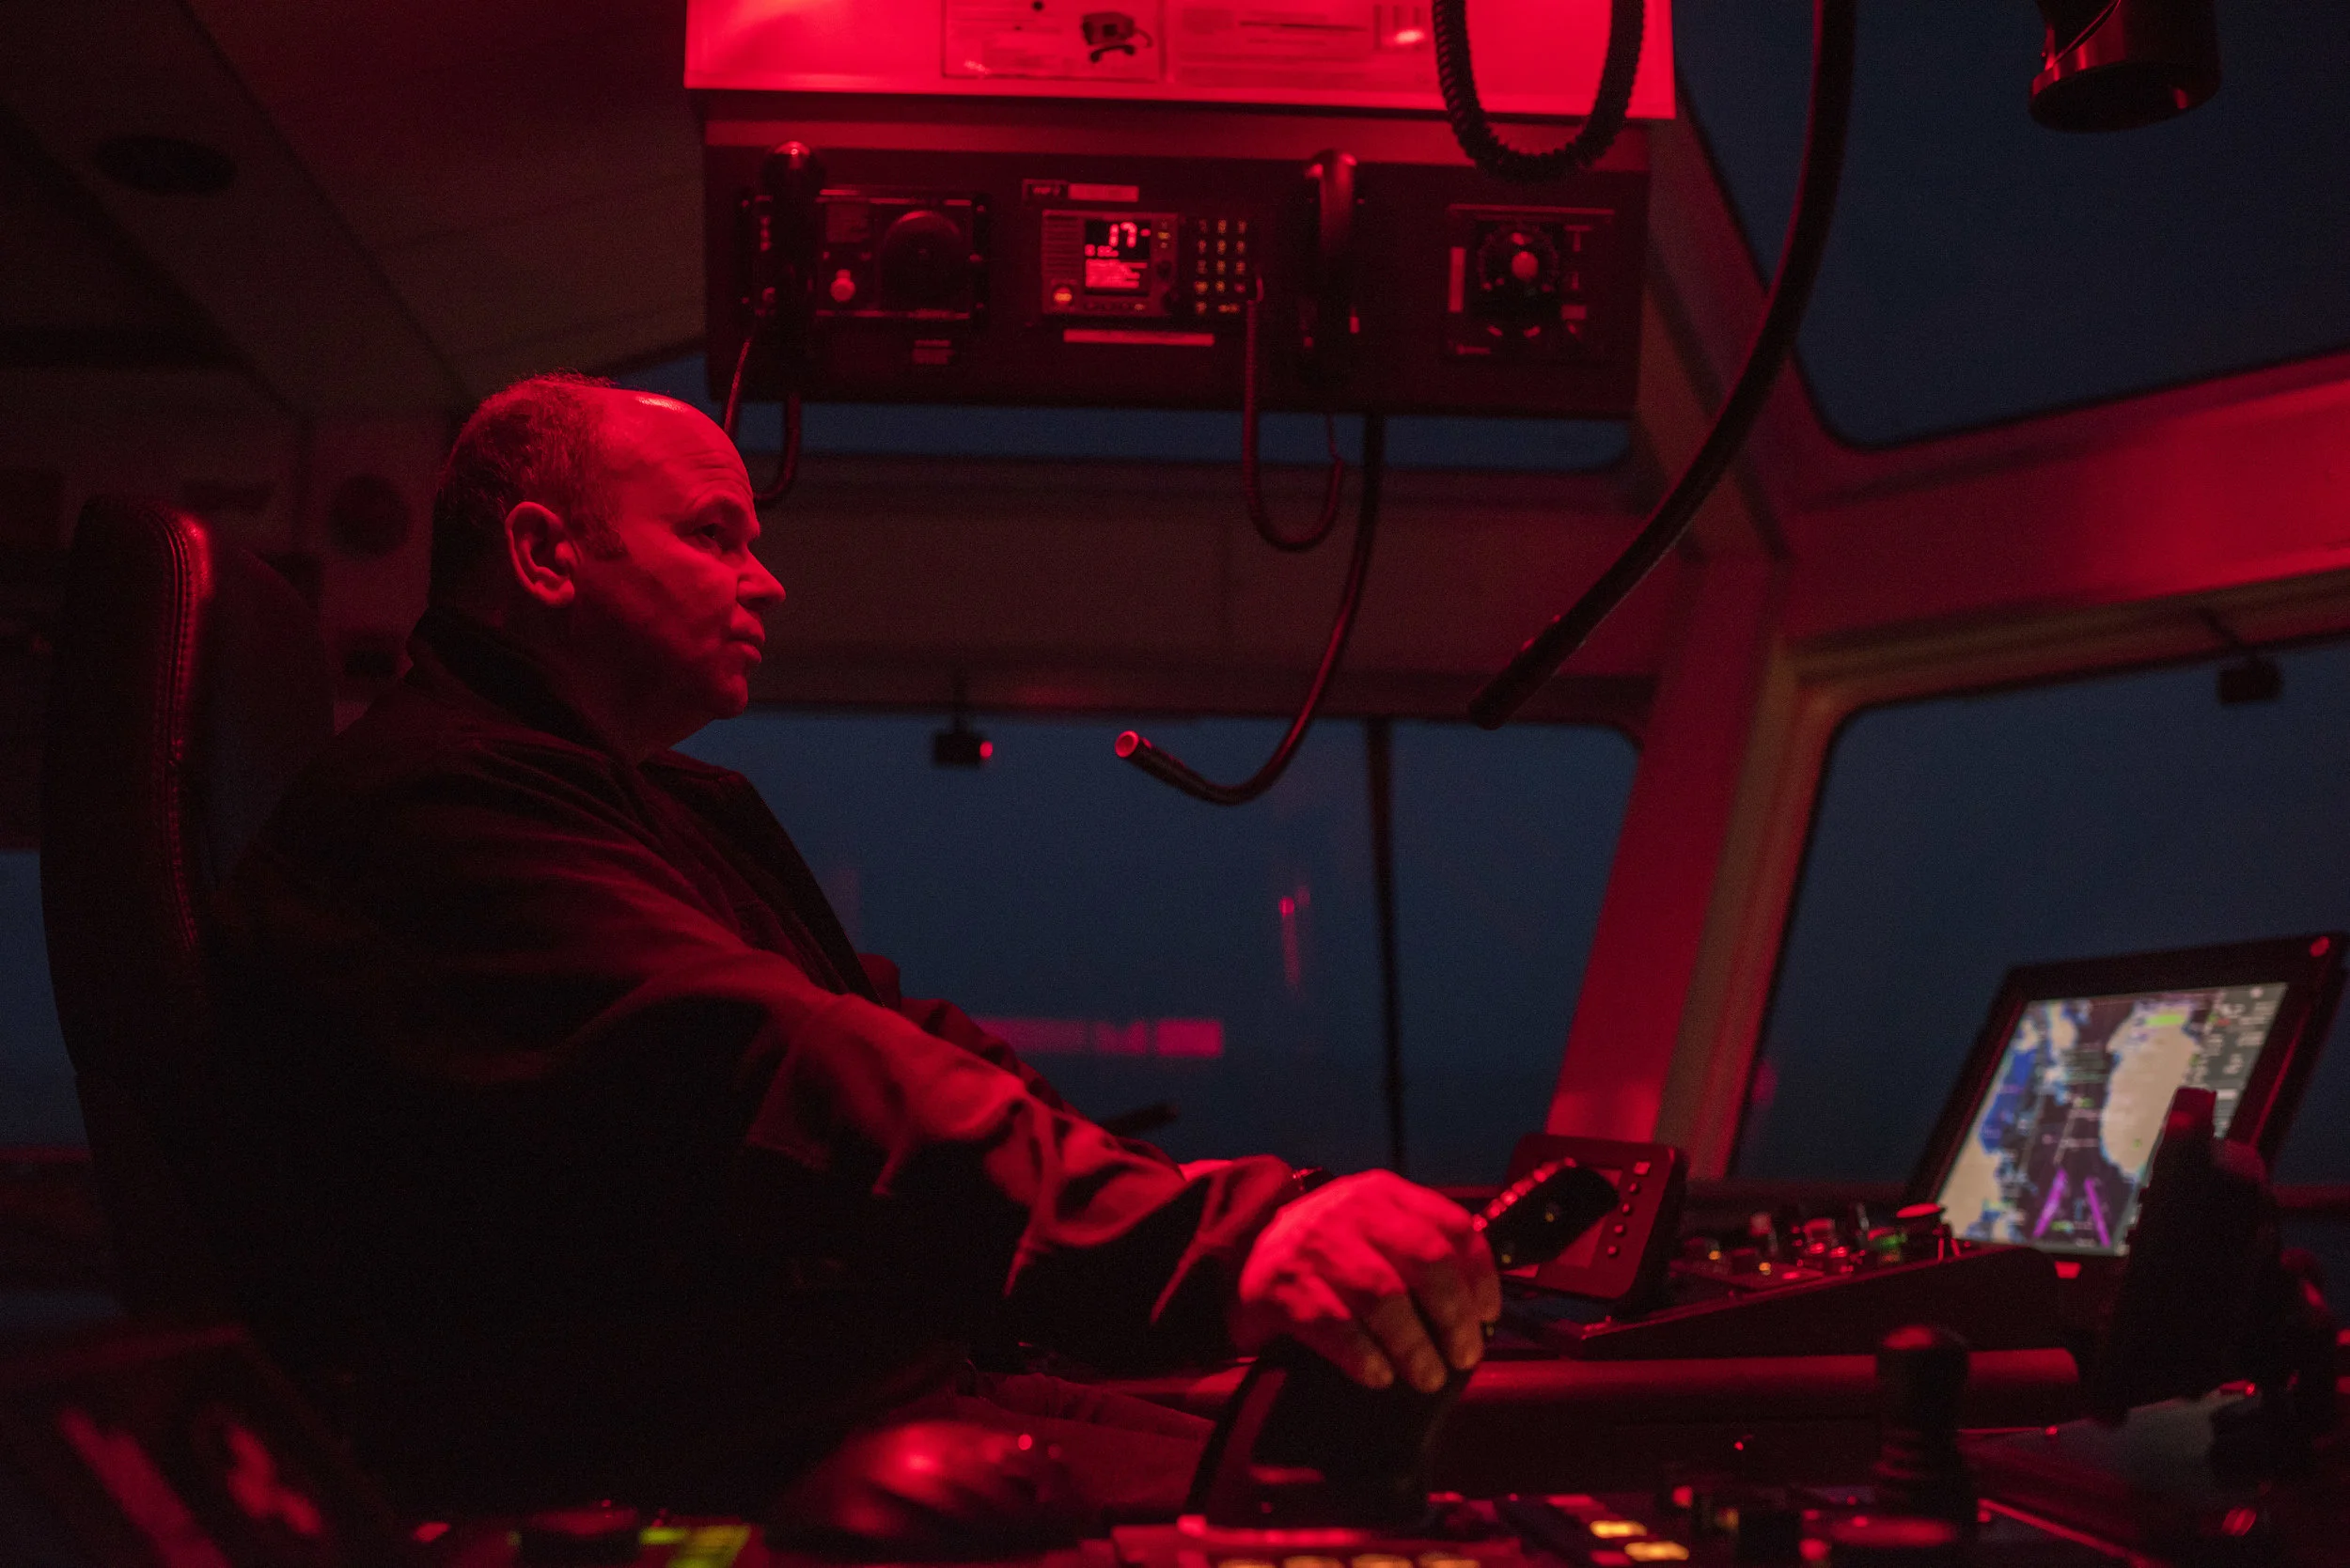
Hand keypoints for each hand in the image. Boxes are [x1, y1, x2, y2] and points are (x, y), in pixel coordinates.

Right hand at [1227, 1171, 1500, 1392]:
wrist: (1246, 1254)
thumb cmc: (1328, 1251)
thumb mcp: (1372, 1227)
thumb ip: (1419, 1251)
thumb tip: (1477, 1313)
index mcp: (1384, 1193)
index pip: (1453, 1227)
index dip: (1481, 1276)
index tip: (1489, 1315)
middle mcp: (1354, 1211)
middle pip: (1426, 1261)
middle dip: (1454, 1317)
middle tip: (1464, 1355)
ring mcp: (1317, 1247)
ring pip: (1385, 1298)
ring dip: (1415, 1347)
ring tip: (1427, 1376)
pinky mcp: (1286, 1287)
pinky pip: (1338, 1329)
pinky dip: (1366, 1358)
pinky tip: (1380, 1375)